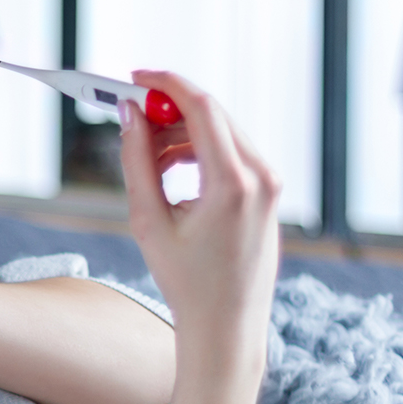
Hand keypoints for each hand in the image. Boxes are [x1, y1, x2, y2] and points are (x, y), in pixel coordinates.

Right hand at [119, 70, 279, 361]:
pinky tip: (173, 176)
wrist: (226, 325)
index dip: (166, 84)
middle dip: (169, 110)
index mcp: (233, 183)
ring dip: (182, 135)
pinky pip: (233, 154)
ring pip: (222, 133)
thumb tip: (131, 117)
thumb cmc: (186, 282)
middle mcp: (261, 176)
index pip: (202, 106)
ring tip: (148, 164)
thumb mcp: (148, 221)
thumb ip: (137, 162)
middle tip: (132, 119)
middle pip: (213, 114)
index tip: (136, 78)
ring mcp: (271, 184)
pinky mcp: (270, 193)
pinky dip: (200, 152)